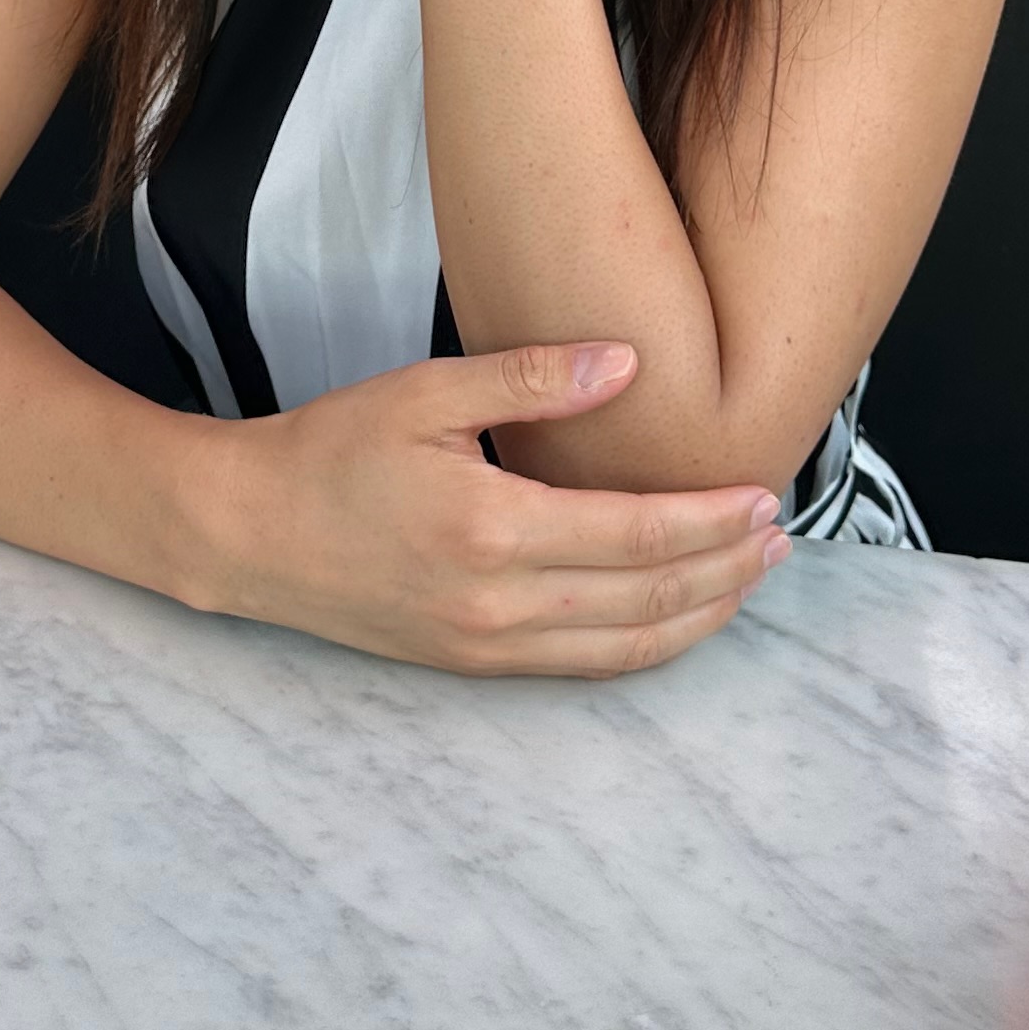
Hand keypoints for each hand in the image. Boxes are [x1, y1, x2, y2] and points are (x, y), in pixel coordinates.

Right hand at [194, 339, 788, 674]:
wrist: (248, 534)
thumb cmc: (332, 451)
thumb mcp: (426, 392)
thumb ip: (532, 378)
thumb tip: (628, 363)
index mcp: (491, 528)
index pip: (636, 536)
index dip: (710, 522)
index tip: (763, 498)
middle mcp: (497, 603)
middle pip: (647, 600)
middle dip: (725, 573)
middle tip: (780, 539)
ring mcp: (485, 646)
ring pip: (623, 648)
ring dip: (699, 617)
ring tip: (749, 580)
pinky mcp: (472, 665)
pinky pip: (583, 666)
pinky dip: (644, 645)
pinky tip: (675, 616)